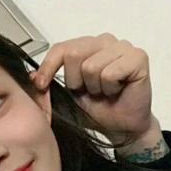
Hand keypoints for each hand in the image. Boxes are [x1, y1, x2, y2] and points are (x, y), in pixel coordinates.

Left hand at [32, 34, 163, 154]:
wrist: (121, 128)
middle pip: (74, 53)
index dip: (48, 66)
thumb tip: (31, 76)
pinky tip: (117, 91)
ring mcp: (122, 48)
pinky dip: (109, 88)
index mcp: (86, 47)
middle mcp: (104, 42)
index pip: (61, 48)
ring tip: (104, 93)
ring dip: (94, 88)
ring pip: (91, 66)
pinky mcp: (138, 58)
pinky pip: (110, 73)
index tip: (40, 85)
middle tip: (89, 92)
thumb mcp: (66, 100)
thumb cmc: (96, 111)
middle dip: (75, 81)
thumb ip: (50, 86)